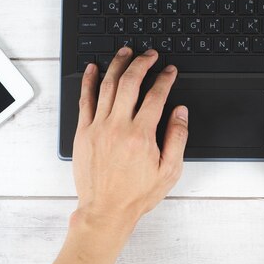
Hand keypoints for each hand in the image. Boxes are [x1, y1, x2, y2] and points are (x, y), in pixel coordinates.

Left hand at [72, 47, 187, 237]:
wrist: (105, 211)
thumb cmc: (137, 194)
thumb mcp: (170, 170)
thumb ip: (177, 137)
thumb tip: (180, 112)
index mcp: (141, 135)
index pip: (156, 95)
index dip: (165, 78)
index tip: (169, 70)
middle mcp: (118, 126)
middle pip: (130, 83)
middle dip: (142, 63)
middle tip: (150, 55)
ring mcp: (98, 128)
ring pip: (107, 86)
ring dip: (117, 65)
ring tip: (126, 52)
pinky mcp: (83, 132)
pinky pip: (84, 100)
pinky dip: (89, 82)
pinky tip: (94, 69)